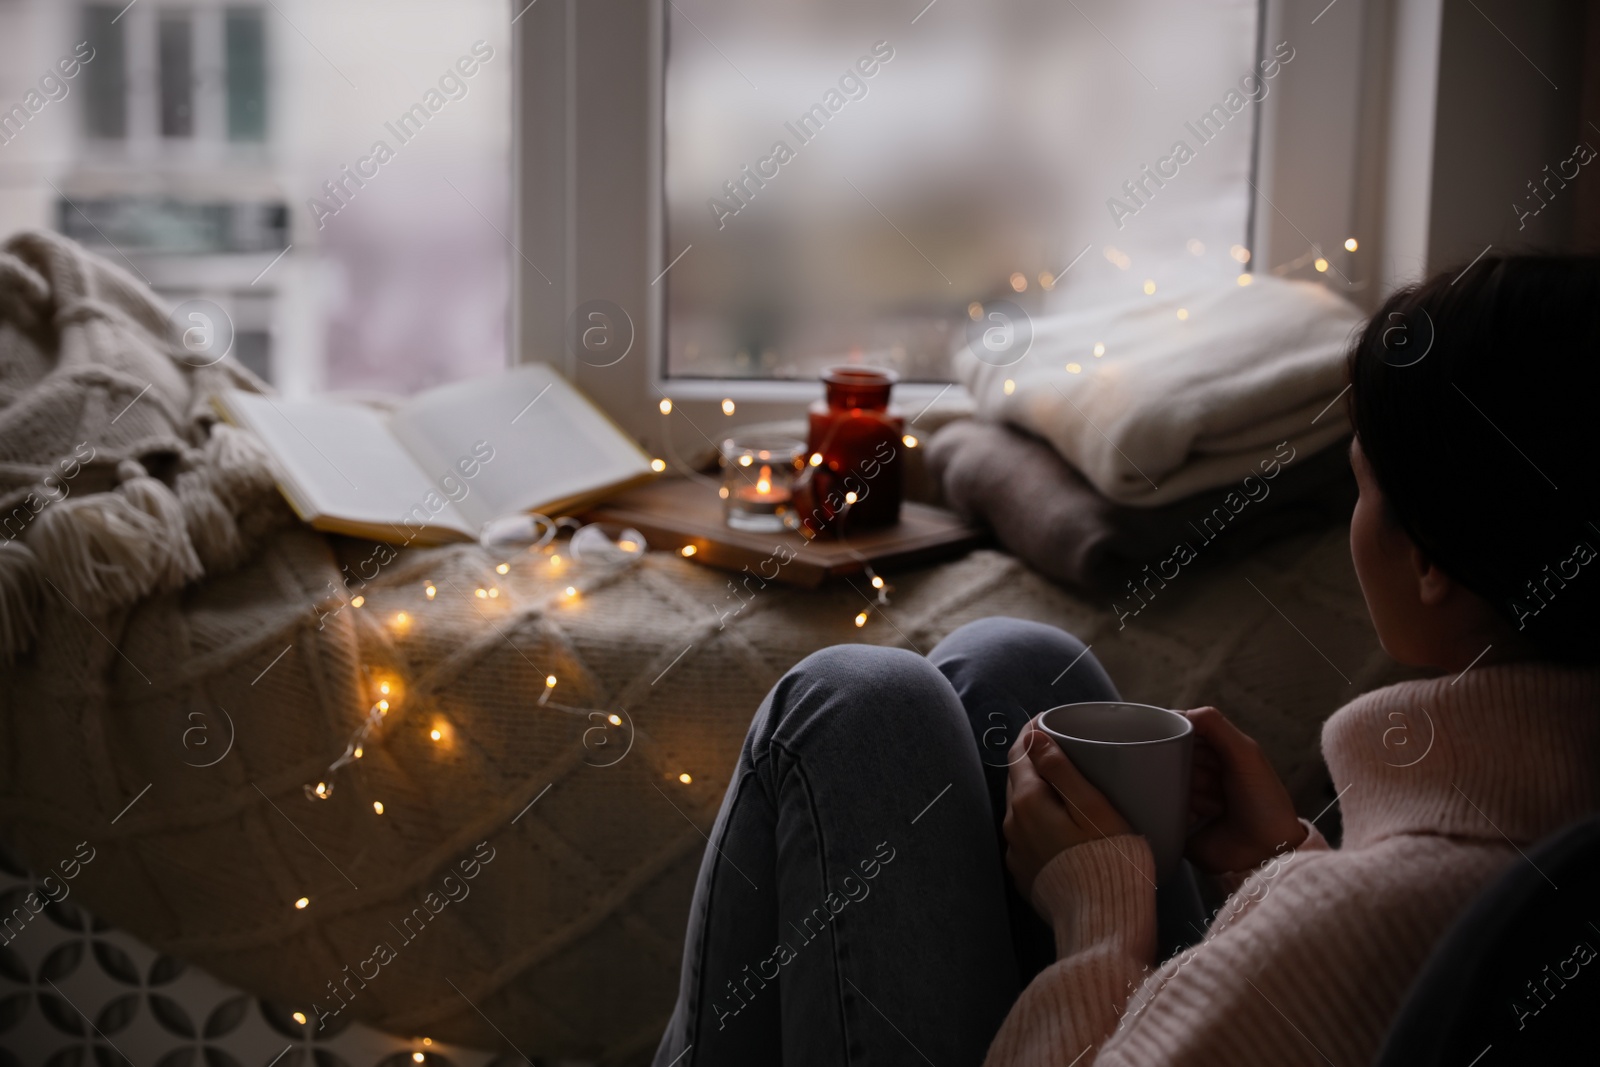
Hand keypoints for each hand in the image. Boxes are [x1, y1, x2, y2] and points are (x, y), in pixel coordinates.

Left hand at [1003, 719, 1131, 901]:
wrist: (1103, 924)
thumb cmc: (1108, 860)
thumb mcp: (1093, 807)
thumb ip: (1061, 770)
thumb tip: (1035, 736)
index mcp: (1029, 802)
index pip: (1021, 751)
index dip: (1034, 730)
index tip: (1050, 718)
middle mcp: (1014, 825)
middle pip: (1019, 777)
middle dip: (1036, 756)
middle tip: (1064, 744)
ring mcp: (1017, 851)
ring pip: (1021, 806)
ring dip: (1037, 789)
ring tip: (1066, 782)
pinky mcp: (1025, 873)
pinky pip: (1027, 834)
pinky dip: (1040, 818)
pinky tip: (1062, 821)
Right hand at [1182, 707, 1306, 874]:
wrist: (1265, 853)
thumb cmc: (1264, 802)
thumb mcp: (1246, 754)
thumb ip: (1216, 726)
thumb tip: (1179, 712)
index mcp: (1218, 754)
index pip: (1185, 732)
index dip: (1181, 734)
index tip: (1177, 738)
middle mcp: (1202, 773)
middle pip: (1174, 755)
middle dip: (1190, 767)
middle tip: (1213, 781)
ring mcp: (1189, 798)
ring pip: (1168, 781)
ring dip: (1191, 792)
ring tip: (1216, 807)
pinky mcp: (1177, 821)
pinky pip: (1161, 807)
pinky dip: (1178, 810)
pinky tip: (1200, 819)